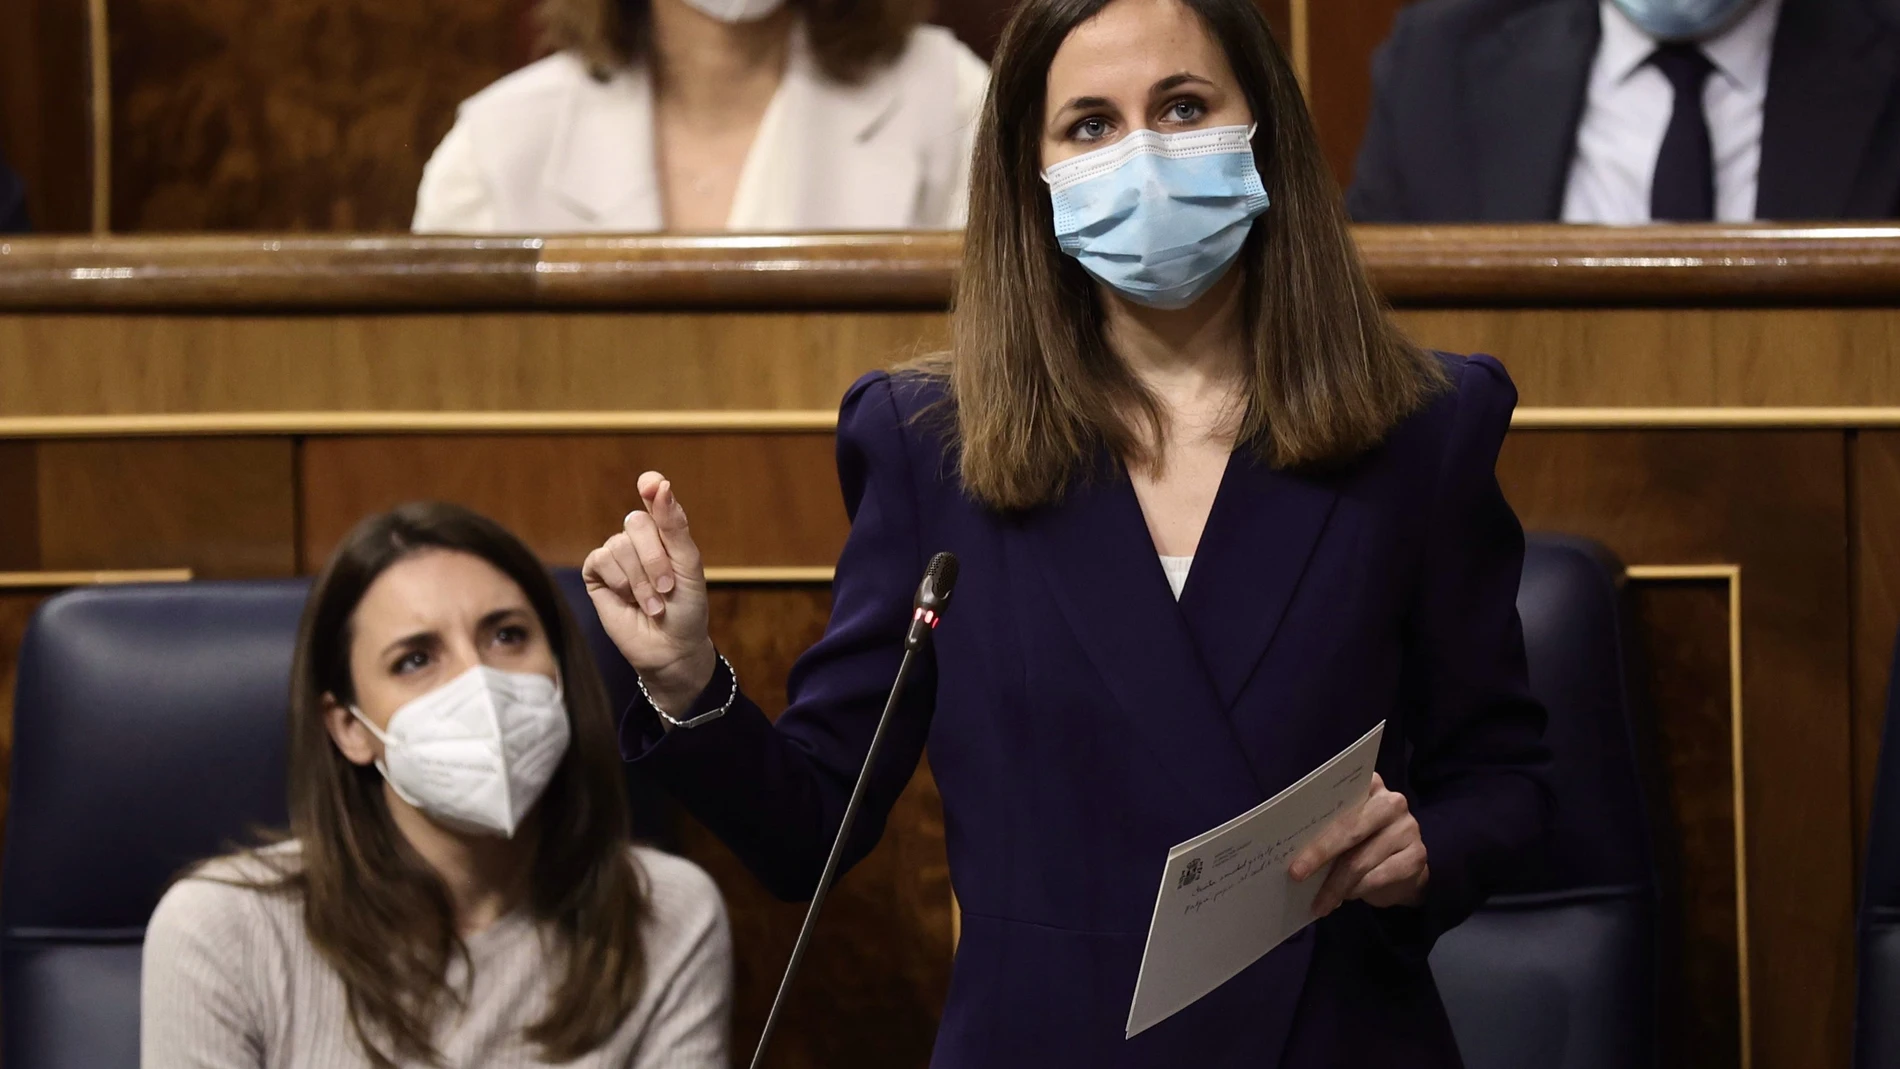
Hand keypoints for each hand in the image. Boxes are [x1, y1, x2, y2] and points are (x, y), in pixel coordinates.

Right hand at [581, 472, 716, 715]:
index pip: (654, 497)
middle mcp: (638, 539)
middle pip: (636, 523)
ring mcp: (616, 556)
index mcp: (664, 532)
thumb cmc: (686, 607)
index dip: (651, 488)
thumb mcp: (689, 565)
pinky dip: (619, 582)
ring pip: (619, 545)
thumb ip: (674, 526)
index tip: (651, 485)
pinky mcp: (597, 574)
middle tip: (667, 588)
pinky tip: (628, 600)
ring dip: (640, 579)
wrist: (672, 646)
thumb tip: (658, 485)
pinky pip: (600, 560)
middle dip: (654, 558)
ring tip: (652, 603)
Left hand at [1289, 774, 1428, 916]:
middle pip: (1349, 829)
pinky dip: (1356, 890)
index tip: (1292, 835)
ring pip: (1361, 860)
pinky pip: (1379, 877)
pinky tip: (1342, 899)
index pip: (1340, 794)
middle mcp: (1392, 802)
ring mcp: (1408, 828)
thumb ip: (1329, 827)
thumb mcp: (1347, 828)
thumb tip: (1294, 848)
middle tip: (1296, 874)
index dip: (1315, 814)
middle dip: (1319, 854)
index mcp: (1370, 785)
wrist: (1404, 869)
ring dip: (1335, 885)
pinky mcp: (1417, 856)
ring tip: (1319, 901)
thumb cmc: (1365, 843)